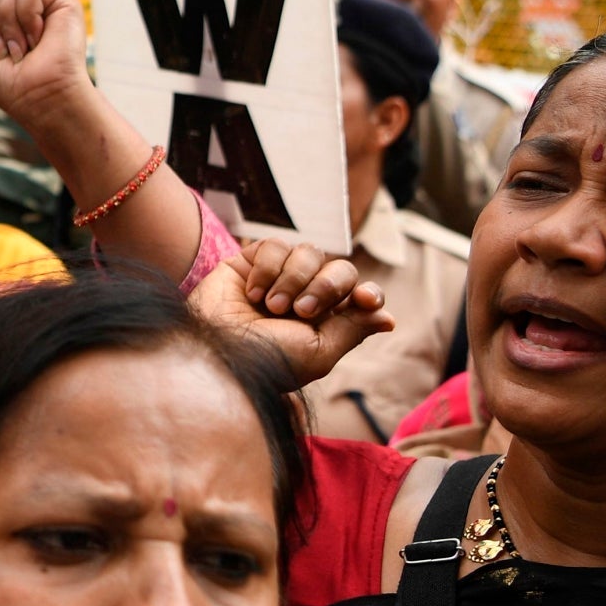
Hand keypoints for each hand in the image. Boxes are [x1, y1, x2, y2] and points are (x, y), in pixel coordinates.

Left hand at [0, 0, 93, 130]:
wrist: (40, 98)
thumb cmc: (9, 85)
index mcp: (2, 18)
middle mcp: (21, 6)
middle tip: (6, 52)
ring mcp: (41, 2)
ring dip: (8, 26)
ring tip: (23, 48)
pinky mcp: (60, 2)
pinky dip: (27, 18)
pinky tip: (38, 38)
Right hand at [190, 240, 393, 385]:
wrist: (218, 350)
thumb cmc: (267, 360)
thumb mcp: (318, 353)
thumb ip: (353, 329)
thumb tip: (388, 318)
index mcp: (327, 321)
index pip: (360, 293)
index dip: (367, 292)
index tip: (366, 299)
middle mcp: (306, 295)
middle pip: (340, 268)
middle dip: (326, 287)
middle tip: (301, 311)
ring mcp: (279, 277)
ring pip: (308, 252)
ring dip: (294, 279)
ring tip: (271, 306)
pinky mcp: (250, 262)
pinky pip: (275, 246)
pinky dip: (267, 269)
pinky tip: (253, 293)